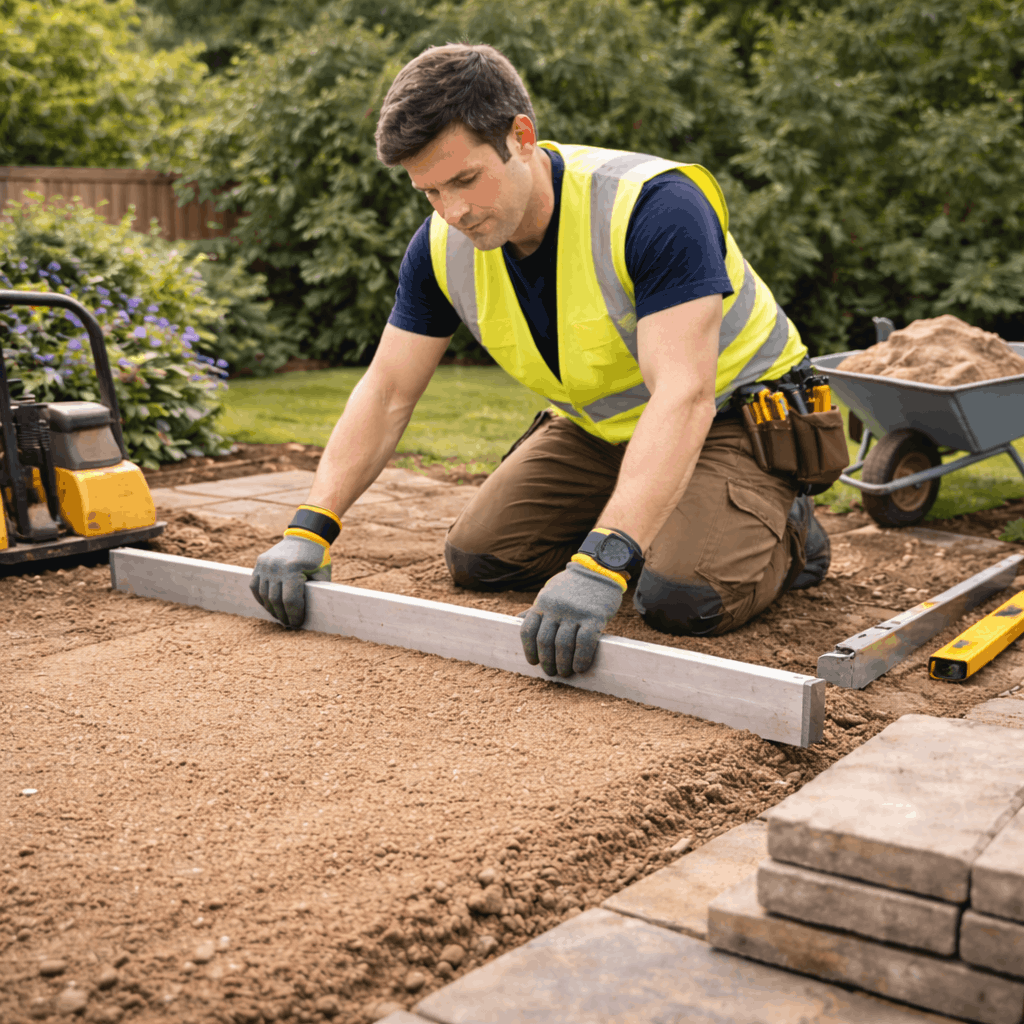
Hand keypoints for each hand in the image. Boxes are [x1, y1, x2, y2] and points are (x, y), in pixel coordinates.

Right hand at [250, 535, 330, 626]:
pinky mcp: (259, 563)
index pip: (290, 600)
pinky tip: (269, 606)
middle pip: (276, 600)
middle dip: (283, 615)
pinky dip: (261, 598)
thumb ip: (317, 592)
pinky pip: (255, 586)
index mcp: (293, 568)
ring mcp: (265, 564)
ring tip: (280, 617)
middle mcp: (276, 566)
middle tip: (288, 624)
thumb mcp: (322, 574)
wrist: (305, 537)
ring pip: (264, 595)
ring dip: (271, 609)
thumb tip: (314, 615)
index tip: (297, 624)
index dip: (294, 615)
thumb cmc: (317, 559)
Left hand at [519, 561, 623, 676]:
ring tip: (564, 672)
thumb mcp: (550, 592)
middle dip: (547, 661)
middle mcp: (556, 608)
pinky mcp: (594, 617)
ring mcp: (575, 613)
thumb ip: (537, 608)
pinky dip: (581, 659)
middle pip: (545, 642)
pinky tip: (580, 668)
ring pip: (563, 645)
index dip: (529, 650)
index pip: (527, 631)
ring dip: (563, 664)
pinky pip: (585, 643)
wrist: (600, 569)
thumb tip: (517, 620)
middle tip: (551, 672)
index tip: (533, 662)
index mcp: (542, 603)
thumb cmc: (573, 585)